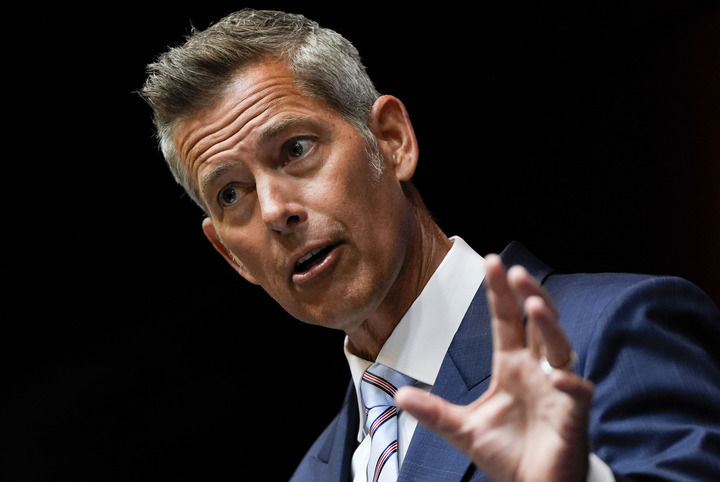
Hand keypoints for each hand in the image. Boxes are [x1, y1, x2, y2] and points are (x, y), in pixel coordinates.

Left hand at [395, 254, 594, 481]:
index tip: (492, 262)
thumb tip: (399, 394)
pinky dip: (569, 383)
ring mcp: (557, 389)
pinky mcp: (573, 415)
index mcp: (512, 366)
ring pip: (560, 348)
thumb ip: (434, 411)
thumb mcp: (462, 429)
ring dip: (549, 326)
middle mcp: (536, 370)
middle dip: (528, 295)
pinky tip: (555, 375)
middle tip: (514, 271)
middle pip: (537, 323)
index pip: (506, 321)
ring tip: (533, 305)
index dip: (500, 293)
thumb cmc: (506, 453)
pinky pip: (577, 392)